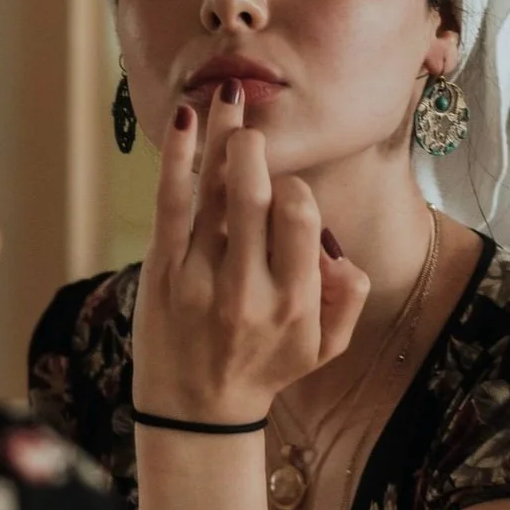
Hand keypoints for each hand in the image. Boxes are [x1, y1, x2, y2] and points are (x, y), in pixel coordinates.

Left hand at [133, 84, 368, 423]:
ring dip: (219, 137)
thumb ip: (348, 296)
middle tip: (253, 125)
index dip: (296, 190)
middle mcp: (246, 291)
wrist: (196, 413)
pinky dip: (177, 160)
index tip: (287, 192)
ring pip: (211, 193)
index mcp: (294, 304)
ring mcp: (198, 282)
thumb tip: (341, 248)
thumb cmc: (266, 368)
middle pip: (256, 198)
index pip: (300, 218)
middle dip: (254, 151)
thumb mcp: (325, 348)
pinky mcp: (161, 273)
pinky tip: (186, 122)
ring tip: (227, 96)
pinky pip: (171, 205)